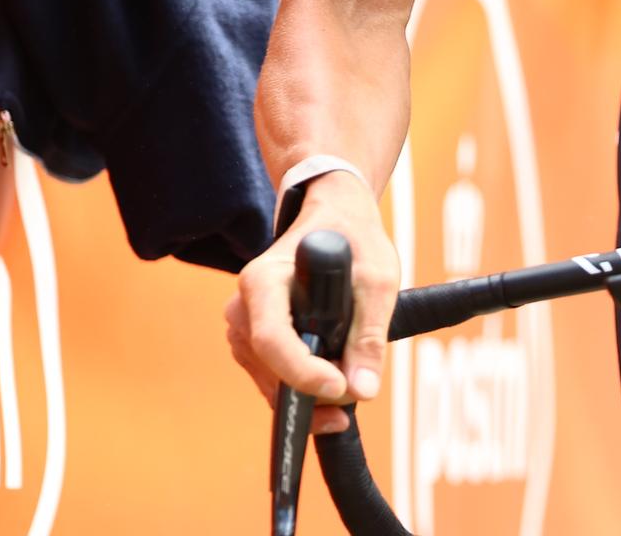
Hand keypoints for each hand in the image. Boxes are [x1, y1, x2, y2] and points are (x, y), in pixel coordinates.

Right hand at [225, 171, 399, 436]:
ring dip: (307, 396)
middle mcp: (244, 305)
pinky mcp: (257, 341)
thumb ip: (369, 335)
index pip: (271, 339)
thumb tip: (363, 390)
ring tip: (349, 388)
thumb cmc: (354, 240)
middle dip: (310, 393)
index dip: (302, 372)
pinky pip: (272, 378)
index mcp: (263, 280)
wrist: (336, 218)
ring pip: (269, 380)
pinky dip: (301, 389)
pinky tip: (333, 386)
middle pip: (269, 367)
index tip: (340, 388)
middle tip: (354, 401)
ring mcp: (245, 325)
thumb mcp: (376, 280)